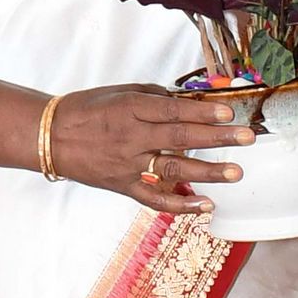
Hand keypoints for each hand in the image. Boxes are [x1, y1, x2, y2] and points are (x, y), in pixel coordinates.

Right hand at [46, 84, 252, 210]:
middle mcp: (131, 136)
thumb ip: (154, 97)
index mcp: (130, 108)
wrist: (50, 136)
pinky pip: (153, 198)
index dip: (204, 111)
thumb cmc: (87, 109)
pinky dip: (180, 204)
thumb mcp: (119, 92)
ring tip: (236, 172)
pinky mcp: (121, 185)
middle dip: (218, 137)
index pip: (174, 110)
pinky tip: (205, 204)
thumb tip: (187, 101)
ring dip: (207, 171)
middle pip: (181, 137)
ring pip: (173, 167)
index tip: (230, 110)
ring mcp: (127, 164)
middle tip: (247, 137)